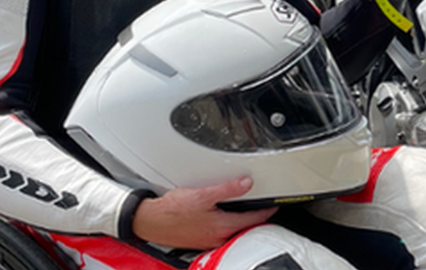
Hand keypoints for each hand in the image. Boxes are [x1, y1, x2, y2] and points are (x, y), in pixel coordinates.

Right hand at [131, 177, 277, 249]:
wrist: (151, 221)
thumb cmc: (173, 210)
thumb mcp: (203, 194)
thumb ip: (227, 189)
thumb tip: (246, 183)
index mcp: (223, 226)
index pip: (253, 218)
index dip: (266, 210)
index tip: (274, 205)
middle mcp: (218, 237)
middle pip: (245, 227)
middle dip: (256, 217)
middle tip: (263, 207)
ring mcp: (210, 241)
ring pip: (233, 231)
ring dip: (241, 222)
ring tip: (247, 211)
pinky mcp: (201, 241)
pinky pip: (221, 234)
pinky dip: (227, 226)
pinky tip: (224, 218)